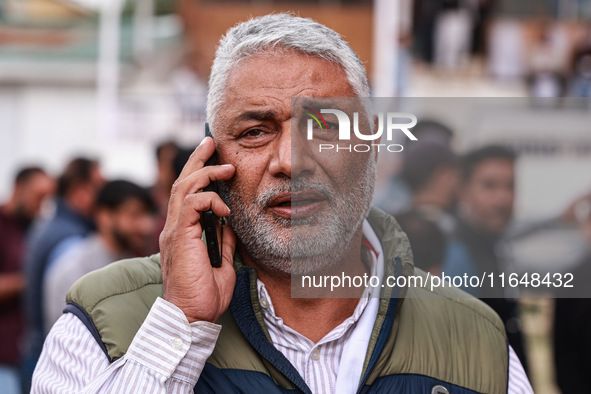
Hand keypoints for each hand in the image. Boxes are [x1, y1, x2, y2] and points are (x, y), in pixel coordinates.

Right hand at [160, 137, 236, 322]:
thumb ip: (222, 241)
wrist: (192, 317)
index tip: (213, 158)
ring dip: (205, 172)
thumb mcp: (221, 262)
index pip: (187, 194)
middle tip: (210, 142)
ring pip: (184, 188)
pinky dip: (210, 200)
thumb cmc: (205, 295)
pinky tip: (226, 209)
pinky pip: (192, 204)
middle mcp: (174, 228)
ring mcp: (174, 231)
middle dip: (197, 160)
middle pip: (182, 183)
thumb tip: (229, 224)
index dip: (198, 173)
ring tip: (226, 166)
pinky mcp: (179, 237)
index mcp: (182, 232)